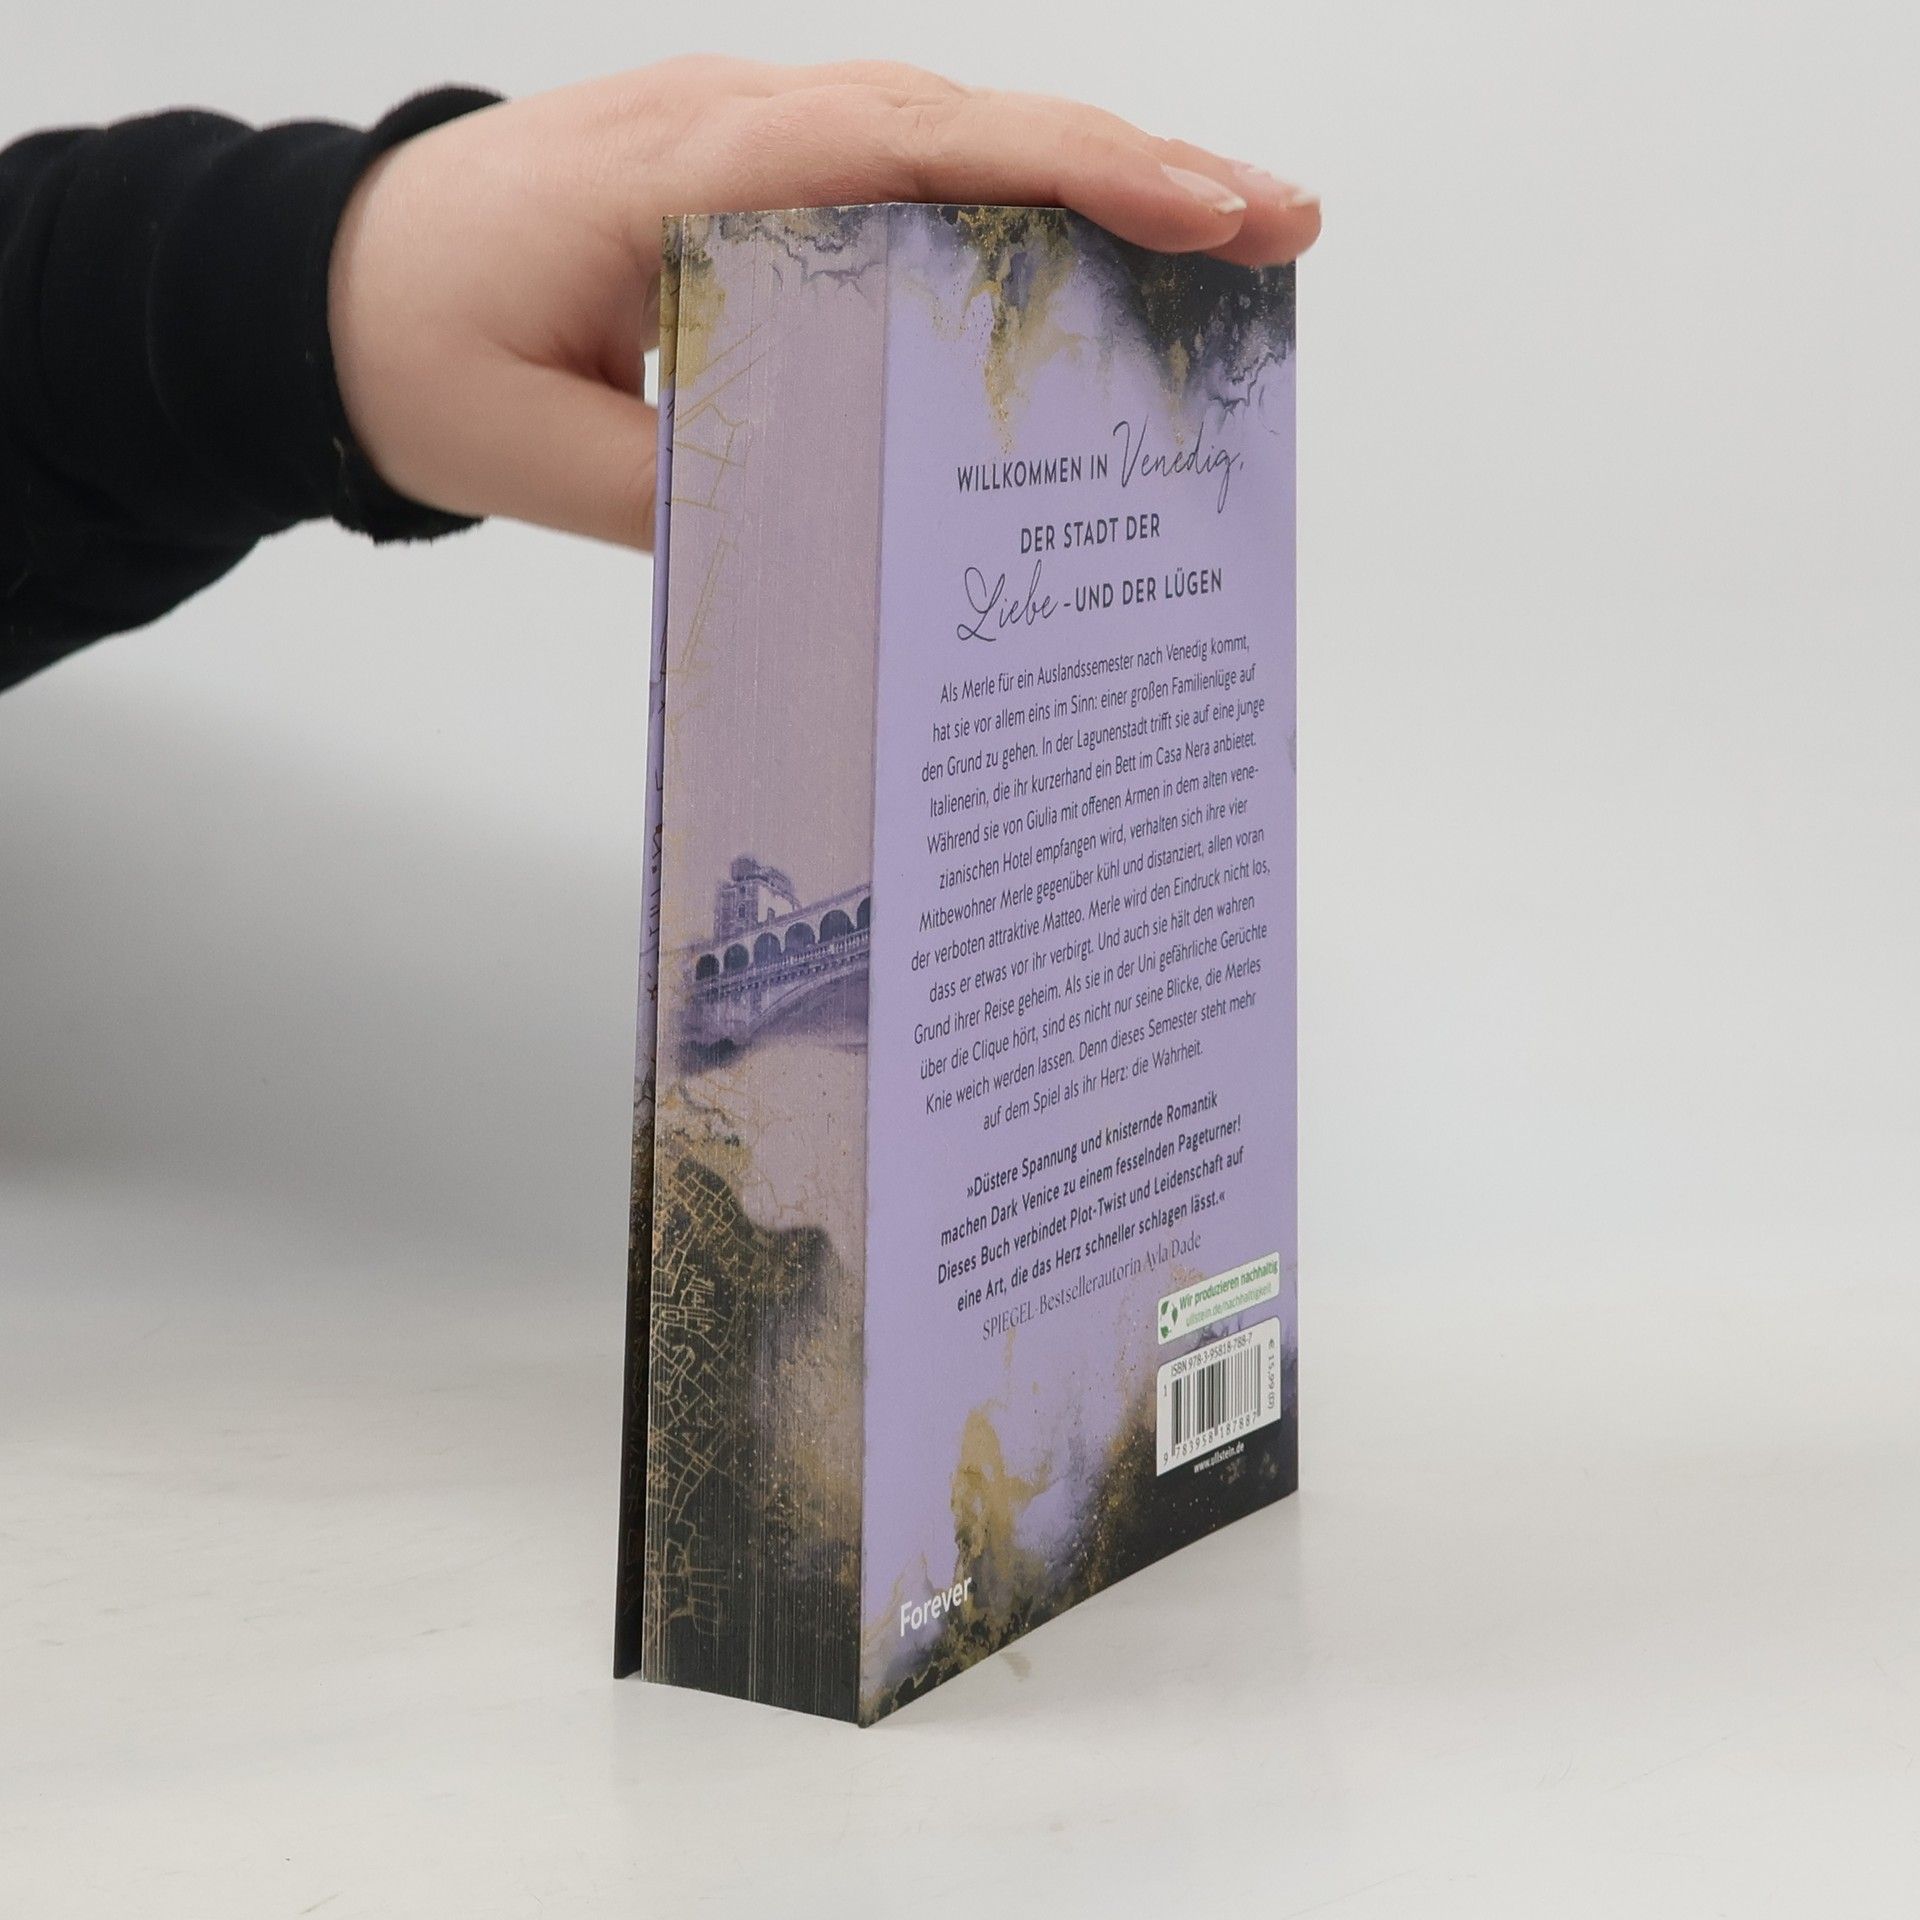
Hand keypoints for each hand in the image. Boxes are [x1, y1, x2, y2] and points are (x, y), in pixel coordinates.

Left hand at [327, 58, 1320, 547]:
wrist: (326, 282)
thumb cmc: (418, 347)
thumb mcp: (538, 456)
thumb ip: (692, 493)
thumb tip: (846, 537)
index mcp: (684, 167)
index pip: (906, 145)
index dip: (1065, 170)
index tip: (1196, 211)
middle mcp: (735, 122)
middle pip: (969, 120)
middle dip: (1139, 165)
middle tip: (1281, 226)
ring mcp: (751, 135)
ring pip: (954, 134)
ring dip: (1097, 175)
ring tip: (1230, 238)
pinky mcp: (759, 174)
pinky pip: (908, 170)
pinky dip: (1014, 201)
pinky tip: (1091, 253)